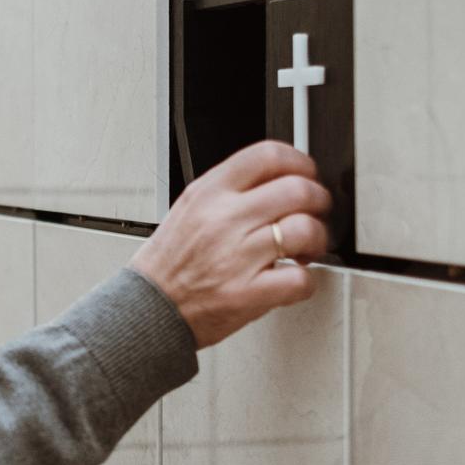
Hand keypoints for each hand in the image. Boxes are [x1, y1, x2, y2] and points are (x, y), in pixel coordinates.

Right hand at [130, 140, 332, 348]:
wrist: (147, 309)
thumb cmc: (168, 264)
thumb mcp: (189, 209)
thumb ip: (228, 191)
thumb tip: (275, 179)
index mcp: (209, 193)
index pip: (268, 155)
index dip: (299, 161)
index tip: (306, 173)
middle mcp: (224, 220)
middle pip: (297, 189)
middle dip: (318, 200)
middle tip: (315, 212)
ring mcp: (237, 257)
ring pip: (305, 229)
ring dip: (317, 239)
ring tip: (306, 248)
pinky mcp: (248, 294)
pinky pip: (300, 279)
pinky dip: (307, 281)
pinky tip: (294, 279)